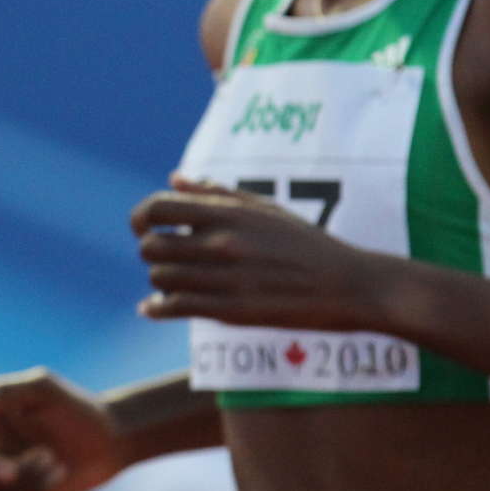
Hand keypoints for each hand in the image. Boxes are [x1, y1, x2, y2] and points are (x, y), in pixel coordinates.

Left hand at [132, 175, 388, 328]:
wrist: (348, 285)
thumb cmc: (306, 244)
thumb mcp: (265, 209)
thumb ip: (216, 193)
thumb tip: (174, 178)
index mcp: (229, 213)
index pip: (159, 208)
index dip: (141, 217)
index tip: (143, 227)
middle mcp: (222, 243)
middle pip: (152, 245)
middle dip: (150, 250)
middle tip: (163, 256)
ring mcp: (226, 278)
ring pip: (161, 278)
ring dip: (160, 279)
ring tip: (171, 280)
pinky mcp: (232, 312)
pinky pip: (176, 307)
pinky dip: (157, 307)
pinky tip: (155, 307)